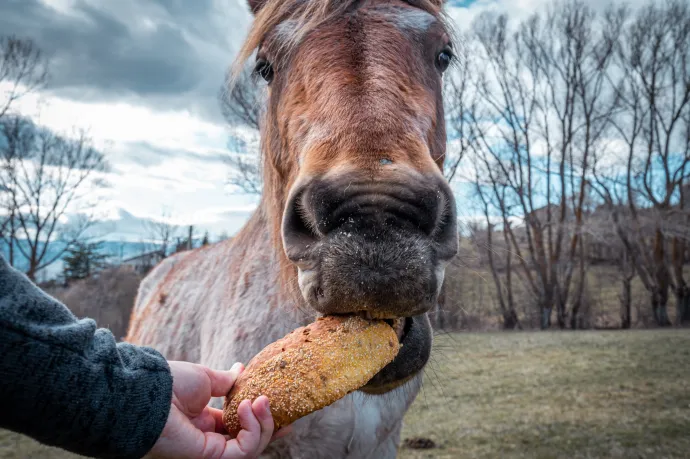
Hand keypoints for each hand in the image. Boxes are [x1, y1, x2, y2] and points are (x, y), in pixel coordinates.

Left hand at [148, 361, 290, 458]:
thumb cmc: (171, 383)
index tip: (276, 405)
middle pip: (249, 441)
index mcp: (205, 422)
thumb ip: (226, 381)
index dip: (260, 419)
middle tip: (287, 415)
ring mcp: (210, 451)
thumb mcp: (206, 378)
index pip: (239, 427)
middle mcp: (209, 439)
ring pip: (251, 448)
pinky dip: (253, 430)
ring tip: (261, 400)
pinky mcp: (211, 456)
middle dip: (270, 428)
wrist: (149, 393)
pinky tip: (248, 406)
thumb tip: (241, 371)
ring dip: (264, 424)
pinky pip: (243, 451)